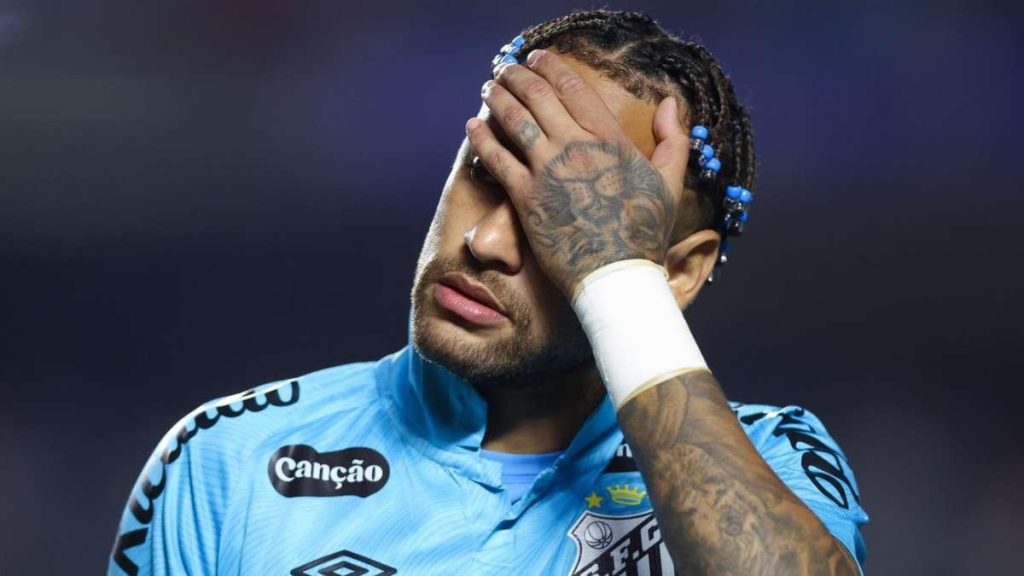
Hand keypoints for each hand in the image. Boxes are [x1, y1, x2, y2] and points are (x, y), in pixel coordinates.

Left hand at [465, 50, 690, 296]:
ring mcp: (549, 171)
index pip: (574, 88)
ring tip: (488, 87)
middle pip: (538, 95)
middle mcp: (576, 147)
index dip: (552, 67)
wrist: (616, 276)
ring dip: (497, 97)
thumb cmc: (644, 232)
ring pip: (514, 119)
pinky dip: (482, 136)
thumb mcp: (670, 182)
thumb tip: (669, 103)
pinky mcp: (526, 197)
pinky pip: (497, 157)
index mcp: (610, 139)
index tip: (538, 58)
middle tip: (506, 69)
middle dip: (518, 75)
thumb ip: (673, 139)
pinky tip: (473, 124)